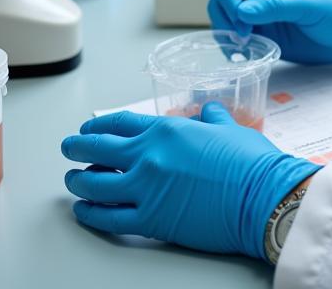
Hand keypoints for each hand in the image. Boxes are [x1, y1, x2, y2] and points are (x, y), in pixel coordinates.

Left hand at [61, 104, 319, 259]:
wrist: (262, 197)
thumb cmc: (250, 161)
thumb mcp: (228, 127)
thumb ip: (210, 117)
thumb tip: (206, 110)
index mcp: (166, 130)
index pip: (119, 123)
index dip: (98, 126)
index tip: (88, 129)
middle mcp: (149, 156)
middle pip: (98, 149)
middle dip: (78, 148)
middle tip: (69, 149)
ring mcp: (146, 190)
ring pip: (95, 184)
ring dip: (79, 180)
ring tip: (73, 180)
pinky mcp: (150, 221)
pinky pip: (108, 218)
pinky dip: (90, 213)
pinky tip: (84, 209)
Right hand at [208, 0, 331, 63]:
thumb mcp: (307, 6)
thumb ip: (274, 6)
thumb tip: (241, 12)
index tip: (239, 18)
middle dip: (224, 16)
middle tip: (243, 37)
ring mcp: (257, 11)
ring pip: (224, 17)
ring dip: (226, 32)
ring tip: (243, 48)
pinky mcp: (259, 32)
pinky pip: (234, 36)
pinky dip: (231, 46)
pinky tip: (244, 55)